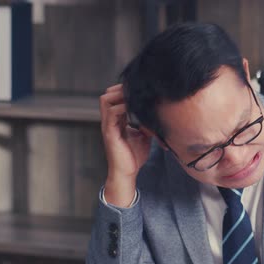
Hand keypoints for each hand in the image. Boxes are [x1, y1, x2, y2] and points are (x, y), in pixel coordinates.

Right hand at [100, 84, 152, 206]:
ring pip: (105, 100)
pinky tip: (133, 108)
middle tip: (136, 91)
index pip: (115, 98)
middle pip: (107, 95)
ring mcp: (108, 126)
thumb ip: (146, 124)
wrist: (127, 173)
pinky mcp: (109, 133)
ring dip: (119, 95)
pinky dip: (122, 107)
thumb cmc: (134, 157)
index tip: (139, 90)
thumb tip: (158, 116)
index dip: (124, 91)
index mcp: (116, 121)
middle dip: (120, 89)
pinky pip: (112, 113)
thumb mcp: (144, 136)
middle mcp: (110, 121)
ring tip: (133, 97)